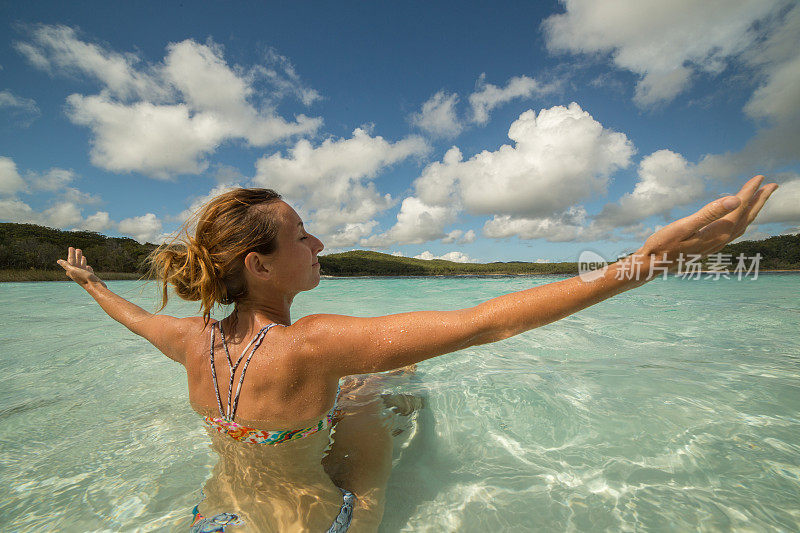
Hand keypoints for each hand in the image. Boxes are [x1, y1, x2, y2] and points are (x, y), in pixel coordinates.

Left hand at [57, 247, 105, 287]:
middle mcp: (77, 273)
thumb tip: (58, 261)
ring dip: (82, 261)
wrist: (95, 286)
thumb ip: (66, 265)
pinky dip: (87, 268)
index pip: (70, 260)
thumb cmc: (83, 278)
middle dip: (76, 256)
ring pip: (82, 266)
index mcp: (71, 271)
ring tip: (83, 256)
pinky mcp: (90, 277)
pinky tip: (88, 267)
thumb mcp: (73, 270)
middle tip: (78, 249)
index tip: (71, 248)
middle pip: (76, 262)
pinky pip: (88, 271)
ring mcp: (84, 275)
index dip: (70, 254)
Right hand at [635, 175, 777, 271]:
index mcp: (717, 233)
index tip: (760, 177)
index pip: (739, 208)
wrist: (652, 266)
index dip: (750, 192)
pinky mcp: (709, 247)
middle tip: (773, 185)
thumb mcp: (683, 226)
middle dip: (760, 200)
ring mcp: (716, 245)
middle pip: (746, 217)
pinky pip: (734, 232)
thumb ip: (709, 213)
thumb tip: (735, 200)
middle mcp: (721, 240)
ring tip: (760, 198)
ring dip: (753, 210)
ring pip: (742, 225)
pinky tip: (738, 217)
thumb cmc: (662, 245)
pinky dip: (742, 220)